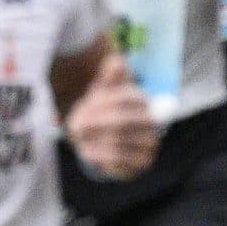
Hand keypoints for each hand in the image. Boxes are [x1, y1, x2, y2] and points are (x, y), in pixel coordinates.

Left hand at [63, 54, 157, 180]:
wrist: (100, 139)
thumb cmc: (99, 111)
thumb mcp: (100, 90)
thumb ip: (107, 76)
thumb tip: (116, 62)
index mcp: (142, 100)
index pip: (125, 97)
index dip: (102, 101)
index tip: (84, 104)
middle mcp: (151, 122)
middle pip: (121, 121)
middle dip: (94, 123)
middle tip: (75, 125)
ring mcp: (149, 144)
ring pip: (117, 141)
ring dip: (93, 139)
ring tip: (78, 137)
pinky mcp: (142, 163)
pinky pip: (118, 160)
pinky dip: (97, 155)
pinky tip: (86, 150)